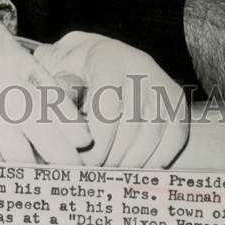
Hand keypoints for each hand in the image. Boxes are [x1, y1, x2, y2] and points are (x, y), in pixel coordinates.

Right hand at [0, 0, 90, 163]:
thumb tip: (17, 73)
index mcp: (6, 46)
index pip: (44, 84)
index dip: (65, 113)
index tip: (84, 135)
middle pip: (34, 111)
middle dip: (55, 142)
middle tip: (73, 168)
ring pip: (8, 126)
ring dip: (24, 156)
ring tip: (39, 179)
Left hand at [33, 32, 189, 167]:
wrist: (98, 51)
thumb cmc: (71, 66)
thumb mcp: (54, 66)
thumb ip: (51, 90)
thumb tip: (48, 121)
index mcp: (106, 58)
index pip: (108, 110)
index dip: (97, 144)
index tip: (84, 162)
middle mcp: (139, 66)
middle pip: (131, 126)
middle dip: (112, 157)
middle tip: (96, 173)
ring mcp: (161, 81)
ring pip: (153, 134)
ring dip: (132, 162)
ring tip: (113, 172)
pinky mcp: (176, 98)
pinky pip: (174, 136)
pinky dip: (157, 158)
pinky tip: (137, 166)